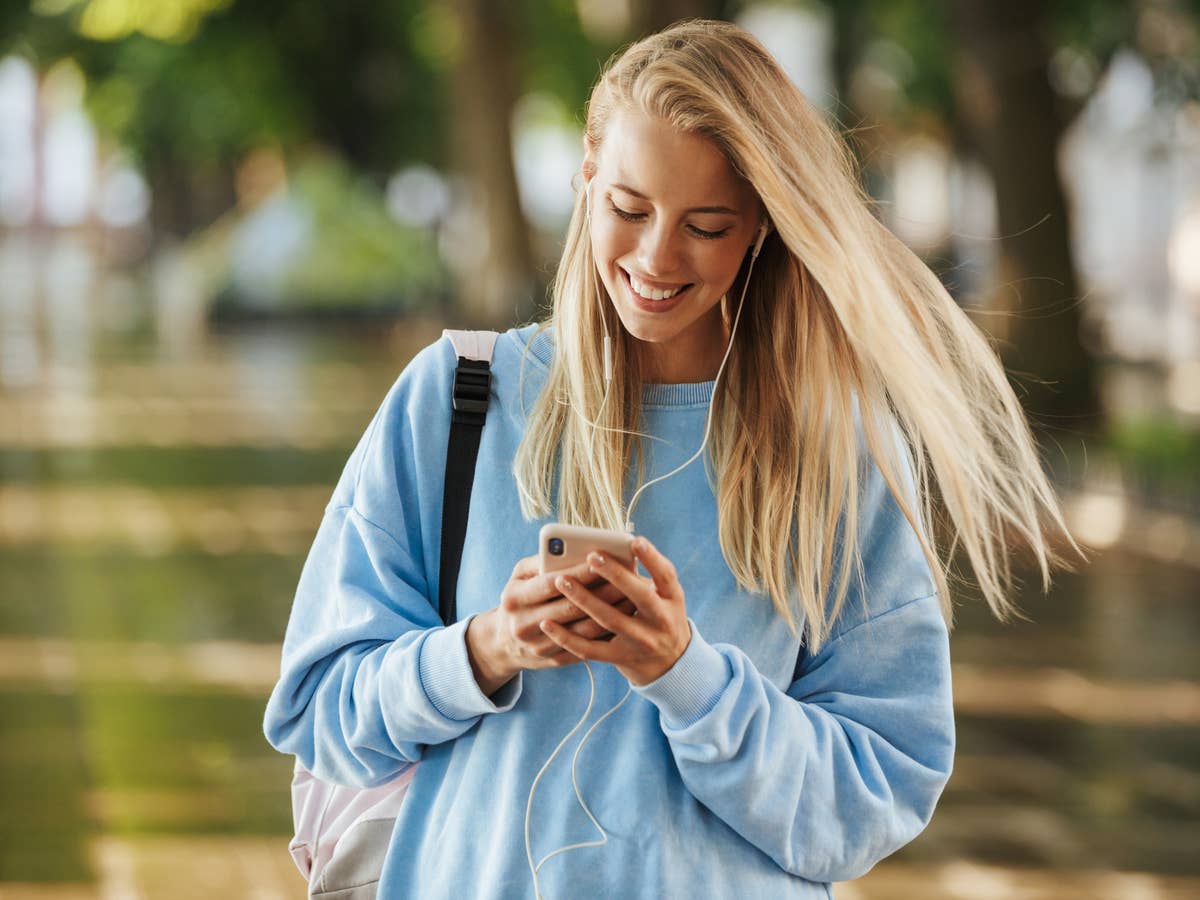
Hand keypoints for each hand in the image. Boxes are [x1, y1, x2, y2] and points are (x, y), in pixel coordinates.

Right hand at [467, 554, 635, 693]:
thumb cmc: (518, 599)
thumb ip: (539, 561)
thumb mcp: (518, 577)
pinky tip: (622, 620)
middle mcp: (523, 624)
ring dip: (610, 614)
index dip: (579, 572)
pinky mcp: (553, 661)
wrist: (502, 643)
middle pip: (570, 607)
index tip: (604, 560)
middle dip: (602, 592)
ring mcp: (538, 646)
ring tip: (632, 598)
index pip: (552, 582)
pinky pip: (584, 648)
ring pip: (582, 631)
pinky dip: (605, 634)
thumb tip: (571, 550)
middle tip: (628, 579)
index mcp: (514, 598)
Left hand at [539, 536, 690, 686]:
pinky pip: (589, 649)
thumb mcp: (666, 596)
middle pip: (639, 596)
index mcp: (672, 598)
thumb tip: (612, 551)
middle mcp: (661, 620)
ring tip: (562, 580)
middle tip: (592, 556)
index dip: (652, 558)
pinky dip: (566, 637)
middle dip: (615, 575)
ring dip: (583, 599)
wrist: (672, 664)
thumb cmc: (660, 616)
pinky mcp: (621, 658)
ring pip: (609, 619)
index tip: (634, 541)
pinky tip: (547, 623)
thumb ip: (645, 576)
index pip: (666, 575)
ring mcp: (641, 641)